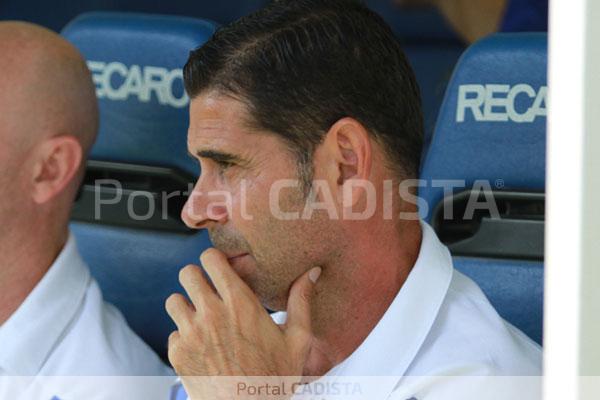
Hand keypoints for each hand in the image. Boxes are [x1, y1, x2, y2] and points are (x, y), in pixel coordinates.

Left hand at [165, 248, 321, 398]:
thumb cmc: (275, 379)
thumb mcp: (296, 340)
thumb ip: (301, 301)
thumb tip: (313, 272)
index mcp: (240, 303)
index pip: (210, 258)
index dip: (214, 261)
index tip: (220, 269)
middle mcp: (211, 313)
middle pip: (187, 273)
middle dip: (197, 279)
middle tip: (208, 291)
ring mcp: (191, 334)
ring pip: (173, 300)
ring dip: (186, 306)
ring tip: (202, 319)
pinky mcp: (178, 354)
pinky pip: (173, 332)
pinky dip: (184, 337)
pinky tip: (203, 348)